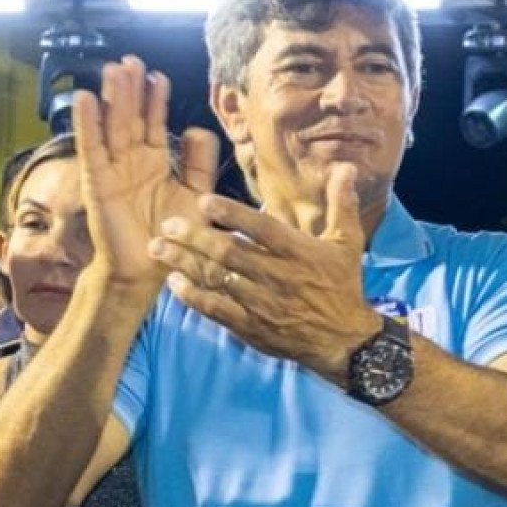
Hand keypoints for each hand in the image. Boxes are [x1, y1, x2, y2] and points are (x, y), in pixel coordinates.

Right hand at [72, 56, 218, 306]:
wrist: (150, 269)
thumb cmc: (174, 234)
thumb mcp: (198, 194)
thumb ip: (200, 163)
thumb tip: (199, 128)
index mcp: (155, 161)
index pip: (154, 122)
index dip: (155, 99)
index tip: (157, 74)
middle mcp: (133, 161)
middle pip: (131, 117)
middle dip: (131, 89)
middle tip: (129, 60)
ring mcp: (114, 170)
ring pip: (113, 126)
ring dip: (112, 98)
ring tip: (112, 69)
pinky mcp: (99, 183)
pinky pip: (93, 149)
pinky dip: (88, 124)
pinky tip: (86, 100)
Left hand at [150, 162, 379, 379]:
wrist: (343, 339)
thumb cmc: (342, 284)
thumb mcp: (348, 242)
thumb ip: (341, 203)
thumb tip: (346, 167)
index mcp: (299, 252)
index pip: (262, 229)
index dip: (233, 215)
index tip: (204, 202)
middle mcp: (278, 276)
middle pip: (230, 253)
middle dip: (195, 238)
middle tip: (168, 224)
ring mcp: (261, 303)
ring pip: (217, 279)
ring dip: (185, 263)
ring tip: (158, 248)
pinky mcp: (251, 326)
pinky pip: (216, 309)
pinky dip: (193, 296)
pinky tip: (174, 282)